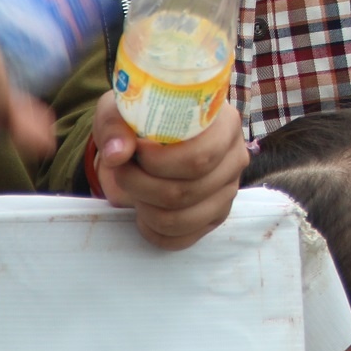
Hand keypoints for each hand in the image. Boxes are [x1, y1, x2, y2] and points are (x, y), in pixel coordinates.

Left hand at [92, 90, 248, 250]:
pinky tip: (143, 210)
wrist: (146, 142)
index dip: (160, 163)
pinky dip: (152, 230)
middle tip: (124, 170)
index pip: (199, 157)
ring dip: (145, 208)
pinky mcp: (215, 216)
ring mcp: (228, 190)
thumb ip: (116, 126)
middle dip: (142, 186)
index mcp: (223, 124)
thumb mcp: (122, 111)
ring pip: (181, 219)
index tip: (135, 152)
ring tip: (133, 188)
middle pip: (187, 191)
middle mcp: (234, 157)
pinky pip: (182, 239)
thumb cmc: (139, 122)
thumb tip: (118, 154)